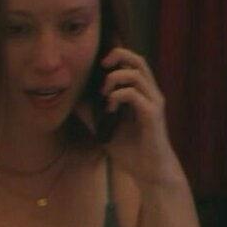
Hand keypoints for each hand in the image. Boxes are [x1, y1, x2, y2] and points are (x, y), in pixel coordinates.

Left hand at [81, 47, 184, 188]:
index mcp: (142, 93)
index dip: (117, 55)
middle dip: (118, 56)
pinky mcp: (152, 115)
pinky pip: (135, 95)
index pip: (133, 63)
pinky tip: (110, 109)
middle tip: (101, 67)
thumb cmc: (131, 150)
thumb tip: (72, 101)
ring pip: (136, 74)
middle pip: (138, 60)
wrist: (149, 171)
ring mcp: (154, 103)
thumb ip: (92, 113)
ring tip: (104, 95)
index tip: (99, 65)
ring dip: (115, 79)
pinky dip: (118, 96)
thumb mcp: (104, 128)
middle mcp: (151, 94)